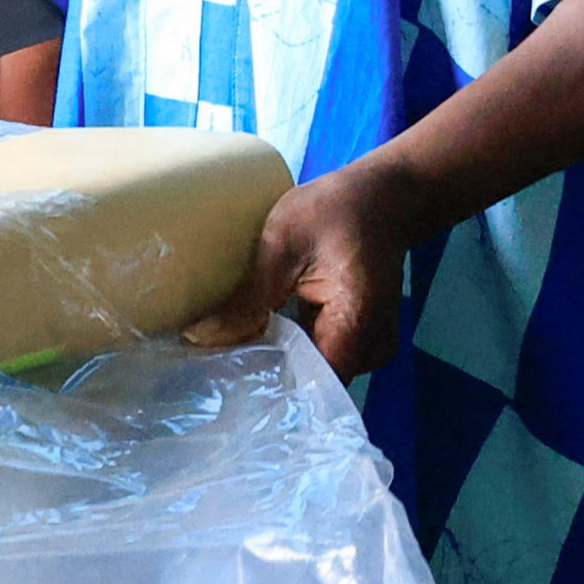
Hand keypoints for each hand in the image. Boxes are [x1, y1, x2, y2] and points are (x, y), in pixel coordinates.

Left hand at [185, 161, 428, 375]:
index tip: (222, 383)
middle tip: (215, 368)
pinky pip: (322, 356)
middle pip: (311, 384)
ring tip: (233, 354)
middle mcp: (369, 350)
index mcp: (353, 327)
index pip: (307, 386)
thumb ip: (246, 300)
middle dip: (265, 376)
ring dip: (279, 362)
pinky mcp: (362, 339)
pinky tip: (263, 337)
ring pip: (315, 373)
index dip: (264, 388)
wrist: (385, 195)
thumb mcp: (281, 245)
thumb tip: (197, 340)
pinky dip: (294, 349)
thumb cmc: (336, 210)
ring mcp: (369, 348)